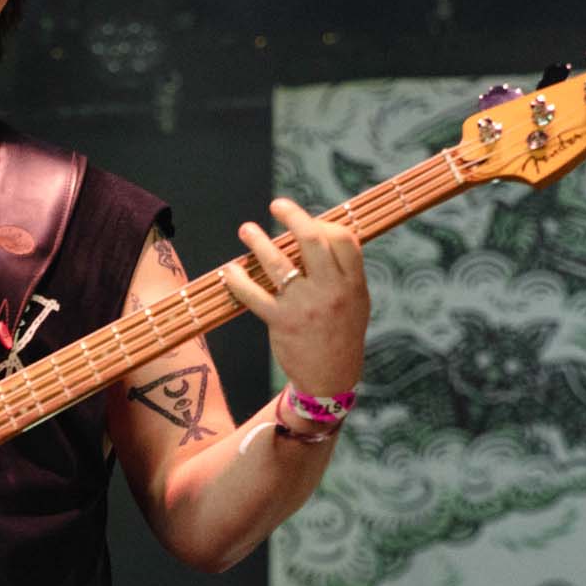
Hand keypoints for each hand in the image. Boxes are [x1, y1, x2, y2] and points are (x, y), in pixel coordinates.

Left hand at [221, 198, 368, 394]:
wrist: (331, 380)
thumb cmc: (341, 335)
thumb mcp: (356, 301)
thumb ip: (342, 271)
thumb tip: (317, 235)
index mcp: (353, 283)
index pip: (342, 238)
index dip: (322, 222)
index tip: (306, 221)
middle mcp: (331, 291)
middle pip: (311, 240)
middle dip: (292, 216)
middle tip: (276, 205)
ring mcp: (305, 306)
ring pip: (278, 263)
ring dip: (258, 241)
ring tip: (246, 230)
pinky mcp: (281, 322)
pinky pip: (254, 294)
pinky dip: (238, 280)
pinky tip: (230, 271)